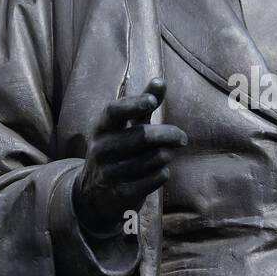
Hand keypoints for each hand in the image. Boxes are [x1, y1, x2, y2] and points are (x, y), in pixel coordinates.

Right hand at [74, 77, 186, 235]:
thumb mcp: (123, 127)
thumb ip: (143, 105)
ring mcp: (109, 173)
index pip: (114, 111)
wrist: (94, 195)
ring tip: (165, 155)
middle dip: (168, 134)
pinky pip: (154, 179)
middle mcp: (102, 149)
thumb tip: (160, 80)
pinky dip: (163, 173)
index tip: (152, 101)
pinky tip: (161, 171)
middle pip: (142, 136)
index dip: (134, 104)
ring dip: (166, 155)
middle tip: (182, 138)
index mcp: (102, 128)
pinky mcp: (121, 194)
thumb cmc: (116, 151)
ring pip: (152, 159)